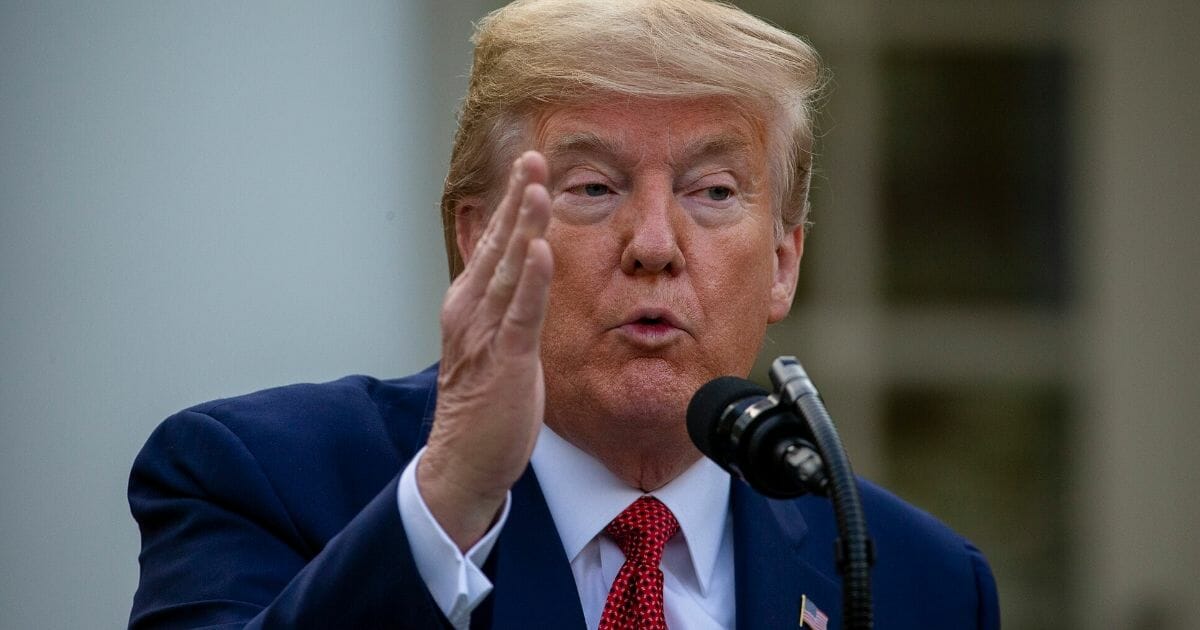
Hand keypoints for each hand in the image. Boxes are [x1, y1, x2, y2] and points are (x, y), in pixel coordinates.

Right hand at [418, 151, 553, 550]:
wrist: (462, 461)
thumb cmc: (482, 403)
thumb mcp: (491, 341)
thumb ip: (505, 304)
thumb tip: (524, 272)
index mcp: (468, 304)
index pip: (491, 244)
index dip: (509, 204)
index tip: (527, 167)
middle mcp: (471, 310)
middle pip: (497, 245)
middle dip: (516, 199)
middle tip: (533, 157)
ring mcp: (485, 334)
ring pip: (508, 270)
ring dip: (524, 226)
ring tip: (537, 188)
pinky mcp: (505, 360)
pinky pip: (521, 313)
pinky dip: (532, 279)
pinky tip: (541, 249)